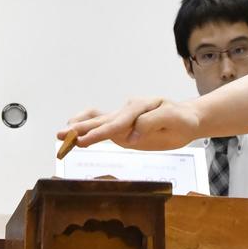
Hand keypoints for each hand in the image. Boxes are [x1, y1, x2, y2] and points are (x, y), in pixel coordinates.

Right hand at [61, 97, 201, 150]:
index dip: (123, 131)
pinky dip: (85, 127)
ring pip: (96, 120)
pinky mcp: (120, 128)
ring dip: (79, 128)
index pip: (125, 120)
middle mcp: (127, 109)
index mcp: (140, 106)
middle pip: (103, 119)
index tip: (128, 142)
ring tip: (62, 136)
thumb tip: (131, 135)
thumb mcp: (174, 119)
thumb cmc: (181, 119)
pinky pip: (99, 124)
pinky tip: (72, 135)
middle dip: (85, 128)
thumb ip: (152, 123)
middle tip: (66, 135)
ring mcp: (122, 118)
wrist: (186, 120)